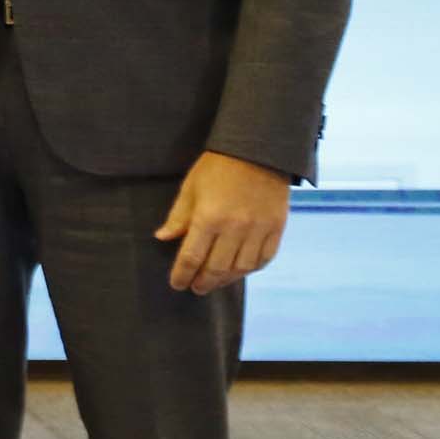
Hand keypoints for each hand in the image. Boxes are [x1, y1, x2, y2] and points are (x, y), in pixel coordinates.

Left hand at [156, 150, 290, 294]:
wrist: (258, 150)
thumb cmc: (218, 167)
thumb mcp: (191, 188)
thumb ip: (178, 217)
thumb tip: (162, 239)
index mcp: (208, 218)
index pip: (191, 258)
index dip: (182, 275)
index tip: (177, 284)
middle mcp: (235, 228)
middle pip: (216, 268)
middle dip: (203, 282)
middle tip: (195, 288)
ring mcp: (259, 229)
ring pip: (242, 268)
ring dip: (226, 279)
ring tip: (215, 282)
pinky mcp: (277, 227)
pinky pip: (264, 258)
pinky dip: (251, 269)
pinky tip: (240, 271)